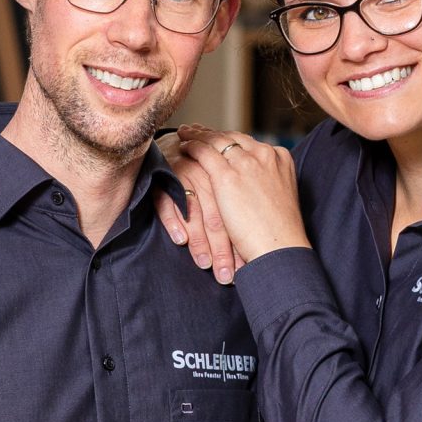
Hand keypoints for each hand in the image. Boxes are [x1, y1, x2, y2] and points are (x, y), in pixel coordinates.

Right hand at [157, 129, 241, 281]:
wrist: (180, 145)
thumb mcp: (229, 186)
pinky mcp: (166, 177)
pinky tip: (180, 240)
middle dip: (224, 249)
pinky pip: (167, 200)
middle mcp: (211, 176)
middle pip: (219, 216)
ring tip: (205, 265)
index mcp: (232, 176)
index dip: (241, 242)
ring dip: (200, 241)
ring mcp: (188, 174)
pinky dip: (174, 220)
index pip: (238, 214)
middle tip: (227, 275)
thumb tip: (255, 248)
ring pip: (195, 212)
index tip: (246, 269)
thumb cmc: (208, 174)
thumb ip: (241, 206)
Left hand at [159, 128, 308, 281]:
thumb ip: (267, 184)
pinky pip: (204, 152)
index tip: (218, 139)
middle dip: (213, 134)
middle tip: (198, 130)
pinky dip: (192, 146)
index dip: (231, 141)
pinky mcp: (227, 176)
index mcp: (281, 159)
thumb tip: (254, 186)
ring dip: (199, 135)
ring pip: (217, 140)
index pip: (250, 144)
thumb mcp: (279, 198)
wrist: (280, 247)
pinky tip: (182, 146)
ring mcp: (246, 163)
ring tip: (185, 132)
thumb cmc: (280, 233)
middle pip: (233, 138)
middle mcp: (265, 155)